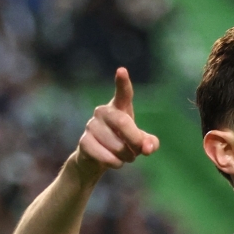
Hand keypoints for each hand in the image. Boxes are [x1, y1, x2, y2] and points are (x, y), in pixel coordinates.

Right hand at [73, 67, 159, 181]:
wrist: (97, 160)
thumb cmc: (122, 144)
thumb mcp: (140, 143)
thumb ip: (150, 143)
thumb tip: (148, 147)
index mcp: (119, 108)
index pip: (123, 93)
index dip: (123, 83)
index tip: (121, 71)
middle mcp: (103, 112)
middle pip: (123, 122)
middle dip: (135, 140)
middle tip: (139, 151)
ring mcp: (91, 125)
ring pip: (116, 144)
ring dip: (126, 156)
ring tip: (126, 157)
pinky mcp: (84, 142)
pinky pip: (104, 155)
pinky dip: (115, 162)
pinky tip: (115, 162)